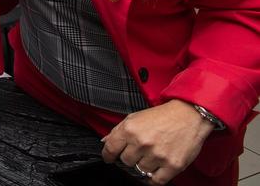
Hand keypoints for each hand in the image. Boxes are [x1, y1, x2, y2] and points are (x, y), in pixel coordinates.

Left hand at [100, 99, 214, 182]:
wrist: (189, 116)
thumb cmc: (162, 116)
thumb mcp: (135, 117)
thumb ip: (118, 130)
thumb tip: (105, 142)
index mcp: (130, 129)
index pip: (110, 149)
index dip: (108, 155)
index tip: (110, 158)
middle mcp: (142, 143)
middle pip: (125, 161)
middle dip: (129, 157)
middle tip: (138, 151)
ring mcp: (158, 155)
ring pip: (140, 171)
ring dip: (143, 166)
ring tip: (151, 155)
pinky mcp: (173, 165)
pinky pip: (156, 181)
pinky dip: (153, 178)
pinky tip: (154, 170)